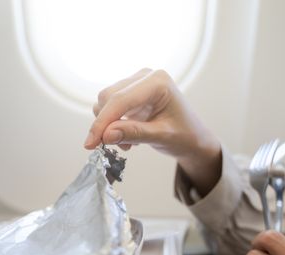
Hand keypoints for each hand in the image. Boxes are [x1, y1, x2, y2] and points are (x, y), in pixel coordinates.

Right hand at [83, 68, 221, 195]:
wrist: (193, 137)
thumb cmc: (184, 136)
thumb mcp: (161, 137)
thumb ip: (134, 133)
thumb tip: (105, 135)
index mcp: (158, 81)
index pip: (120, 100)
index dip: (102, 123)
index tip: (90, 144)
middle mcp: (145, 76)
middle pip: (108, 97)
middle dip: (104, 124)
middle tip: (109, 147)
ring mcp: (137, 81)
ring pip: (105, 100)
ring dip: (108, 125)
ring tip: (127, 143)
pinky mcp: (131, 90)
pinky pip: (110, 105)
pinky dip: (112, 123)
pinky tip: (126, 135)